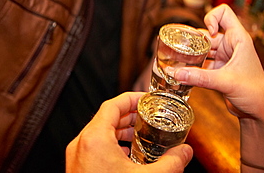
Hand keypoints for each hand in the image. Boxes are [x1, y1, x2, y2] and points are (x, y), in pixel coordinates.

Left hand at [66, 91, 192, 172]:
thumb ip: (171, 164)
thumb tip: (185, 152)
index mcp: (94, 139)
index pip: (113, 104)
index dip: (133, 98)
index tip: (148, 98)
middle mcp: (81, 144)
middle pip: (108, 117)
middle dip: (131, 115)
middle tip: (150, 116)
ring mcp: (77, 157)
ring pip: (101, 132)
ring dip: (123, 130)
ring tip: (143, 134)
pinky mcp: (78, 168)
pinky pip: (96, 147)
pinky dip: (114, 144)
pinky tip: (130, 155)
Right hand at [174, 4, 263, 171]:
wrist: (259, 112)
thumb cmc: (254, 91)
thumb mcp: (225, 81)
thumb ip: (200, 77)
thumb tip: (176, 73)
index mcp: (238, 39)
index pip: (224, 13)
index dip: (211, 18)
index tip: (207, 34)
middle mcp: (230, 45)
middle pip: (207, 33)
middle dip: (193, 40)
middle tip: (179, 48)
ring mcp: (224, 57)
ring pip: (203, 50)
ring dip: (191, 55)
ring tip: (176, 61)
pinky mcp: (219, 70)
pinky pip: (202, 64)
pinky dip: (193, 67)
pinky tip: (183, 74)